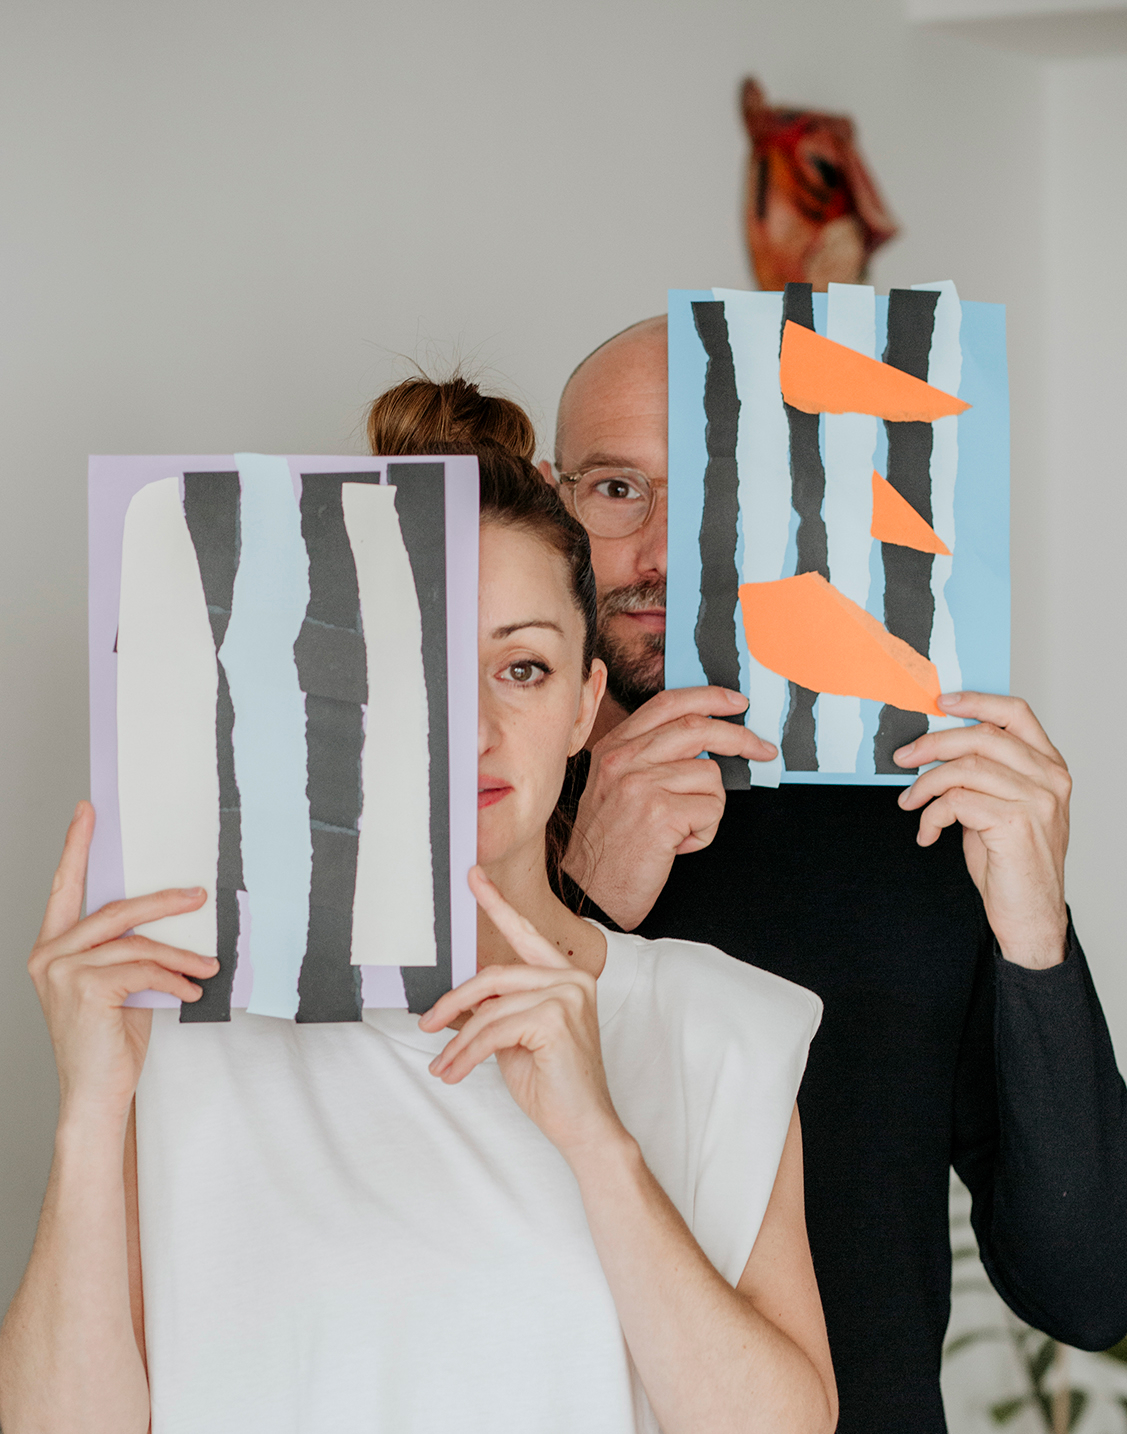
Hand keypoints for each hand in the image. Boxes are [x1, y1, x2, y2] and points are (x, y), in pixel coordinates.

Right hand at [29, 801, 217, 1123]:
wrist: (96, 1095)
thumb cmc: (110, 1042)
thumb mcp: (120, 985)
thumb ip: (130, 951)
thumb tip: (174, 920)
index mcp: (54, 949)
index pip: (65, 888)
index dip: (76, 847)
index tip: (87, 812)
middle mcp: (50, 956)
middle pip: (115, 910)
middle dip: (163, 900)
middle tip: (198, 895)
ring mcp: (62, 972)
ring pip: (137, 943)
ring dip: (182, 954)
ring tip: (209, 966)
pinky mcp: (84, 989)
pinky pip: (144, 969)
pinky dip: (174, 978)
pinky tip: (191, 990)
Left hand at [419, 867, 624, 1162]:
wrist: (585, 1128)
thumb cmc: (553, 1086)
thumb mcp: (517, 1038)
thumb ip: (499, 1009)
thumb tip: (459, 1003)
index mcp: (566, 977)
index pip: (526, 935)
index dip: (497, 905)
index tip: (474, 877)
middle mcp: (572, 979)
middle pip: (494, 976)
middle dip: (454, 1001)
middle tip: (428, 1023)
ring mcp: (568, 996)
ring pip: (489, 1009)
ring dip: (458, 1041)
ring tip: (443, 1066)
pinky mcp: (556, 1019)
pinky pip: (493, 1031)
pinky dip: (467, 1053)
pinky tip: (454, 1072)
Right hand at [566, 686, 775, 929]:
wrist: (587, 891)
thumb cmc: (609, 845)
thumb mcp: (616, 788)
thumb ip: (648, 757)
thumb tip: (706, 739)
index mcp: (613, 748)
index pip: (668, 704)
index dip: (709, 698)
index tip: (737, 704)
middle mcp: (623, 760)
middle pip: (698, 727)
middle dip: (740, 737)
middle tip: (763, 749)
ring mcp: (640, 784)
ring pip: (710, 776)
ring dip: (708, 808)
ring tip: (680, 831)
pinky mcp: (661, 813)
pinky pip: (712, 810)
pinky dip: (704, 832)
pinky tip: (676, 846)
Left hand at [895, 693, 1070, 968]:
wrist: (1030, 916)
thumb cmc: (1012, 863)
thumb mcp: (999, 808)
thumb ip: (982, 775)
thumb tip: (935, 749)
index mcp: (1049, 768)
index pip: (1016, 713)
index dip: (977, 700)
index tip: (941, 702)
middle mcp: (1049, 779)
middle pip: (982, 736)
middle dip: (933, 743)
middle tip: (903, 757)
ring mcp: (1037, 800)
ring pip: (964, 767)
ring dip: (925, 784)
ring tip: (910, 803)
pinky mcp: (1016, 823)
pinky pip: (956, 801)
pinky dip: (931, 815)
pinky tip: (926, 833)